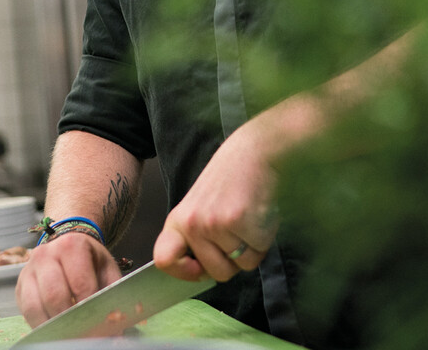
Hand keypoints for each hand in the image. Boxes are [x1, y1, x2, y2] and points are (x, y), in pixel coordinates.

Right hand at [15, 232, 123, 327]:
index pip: (80, 283)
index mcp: (72, 246)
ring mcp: (28, 270)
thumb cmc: (90, 262)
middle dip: (69, 320)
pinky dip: (41, 325)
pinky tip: (55, 330)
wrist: (69, 248)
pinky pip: (26, 312)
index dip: (89, 308)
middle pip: (54, 295)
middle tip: (83, 334)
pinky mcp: (20, 287)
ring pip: (35, 306)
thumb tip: (117, 329)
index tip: (97, 324)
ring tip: (68, 334)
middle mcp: (45, 254)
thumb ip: (112, 295)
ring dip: (53, 325)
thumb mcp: (107, 271)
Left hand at [152, 121, 280, 282]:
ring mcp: (215, 224)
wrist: (255, 153)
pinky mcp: (240, 222)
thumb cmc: (231, 182)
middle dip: (234, 262)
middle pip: (216, 273)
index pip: (164, 260)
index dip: (183, 273)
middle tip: (239, 232)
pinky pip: (258, 254)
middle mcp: (192, 224)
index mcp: (178, 221)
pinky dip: (264, 241)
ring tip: (249, 219)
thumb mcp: (201, 208)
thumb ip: (197, 239)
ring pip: (240, 266)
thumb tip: (201, 274)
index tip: (199, 269)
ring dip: (251, 249)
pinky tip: (260, 216)